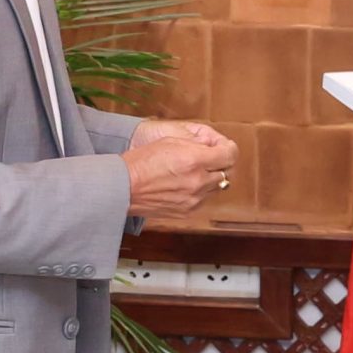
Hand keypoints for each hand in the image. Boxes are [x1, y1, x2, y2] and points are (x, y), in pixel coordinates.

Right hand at [124, 125, 240, 218]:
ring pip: (216, 187)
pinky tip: (184, 185)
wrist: (123, 187)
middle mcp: (198, 182)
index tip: (225, 147)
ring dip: (210, 179)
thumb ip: (197, 145)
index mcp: (194, 160)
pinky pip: (203, 199)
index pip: (229, 155)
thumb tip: (213, 147)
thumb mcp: (171, 141)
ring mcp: (194, 199)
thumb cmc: (142, 161)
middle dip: (219, 164)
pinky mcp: (188, 211)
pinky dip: (200, 192)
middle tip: (209, 158)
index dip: (229, 148)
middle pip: (226, 172)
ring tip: (193, 172)